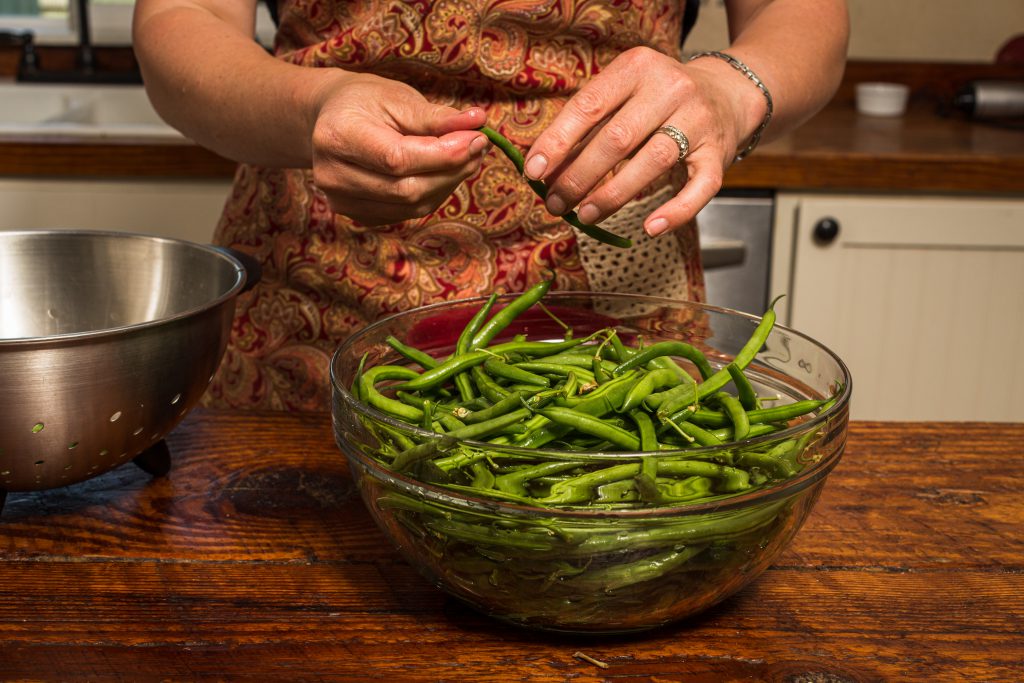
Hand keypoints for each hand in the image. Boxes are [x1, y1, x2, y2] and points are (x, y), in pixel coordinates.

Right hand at [309, 72, 488, 224]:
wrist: (332, 120)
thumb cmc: (367, 102)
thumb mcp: (398, 98)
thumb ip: (436, 116)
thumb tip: (477, 121)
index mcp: (337, 137)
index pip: (397, 159)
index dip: (444, 154)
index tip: (477, 137)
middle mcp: (333, 176)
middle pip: (407, 189)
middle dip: (453, 170)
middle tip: (479, 146)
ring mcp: (342, 202)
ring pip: (413, 206)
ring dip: (449, 183)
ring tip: (466, 156)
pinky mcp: (359, 216)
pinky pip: (408, 212)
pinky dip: (434, 193)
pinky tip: (444, 172)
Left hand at [522, 47, 761, 236]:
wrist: (728, 94)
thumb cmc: (658, 100)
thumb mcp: (624, 95)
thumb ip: (587, 126)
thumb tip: (543, 169)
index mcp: (637, 67)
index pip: (589, 105)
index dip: (558, 141)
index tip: (533, 171)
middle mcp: (671, 88)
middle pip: (617, 138)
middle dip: (579, 176)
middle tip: (556, 203)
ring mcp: (699, 120)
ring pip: (652, 162)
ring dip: (613, 195)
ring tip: (585, 216)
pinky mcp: (719, 153)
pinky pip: (699, 188)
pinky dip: (675, 211)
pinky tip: (650, 228)